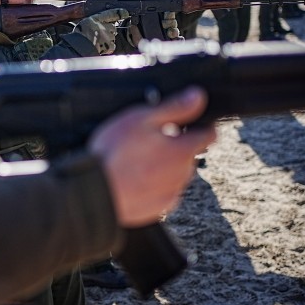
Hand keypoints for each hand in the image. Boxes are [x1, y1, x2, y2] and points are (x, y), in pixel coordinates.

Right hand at [74, 8, 129, 54]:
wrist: (78, 47)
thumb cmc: (78, 36)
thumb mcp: (83, 24)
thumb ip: (92, 22)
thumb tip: (96, 24)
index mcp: (96, 19)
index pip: (111, 13)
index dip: (119, 13)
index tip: (125, 13)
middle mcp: (103, 26)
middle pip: (113, 27)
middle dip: (109, 30)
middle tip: (100, 34)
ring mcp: (107, 36)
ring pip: (112, 37)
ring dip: (108, 39)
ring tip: (99, 42)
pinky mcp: (109, 45)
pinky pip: (112, 46)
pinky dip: (109, 48)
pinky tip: (102, 48)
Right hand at [88, 87, 215, 226]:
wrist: (94, 190)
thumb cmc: (115, 152)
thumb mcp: (142, 118)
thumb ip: (175, 107)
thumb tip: (198, 96)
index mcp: (183, 150)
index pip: (209, 135)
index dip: (202, 125)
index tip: (190, 123)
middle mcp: (183, 174)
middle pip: (190, 155)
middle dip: (177, 146)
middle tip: (151, 139)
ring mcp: (171, 193)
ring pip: (178, 174)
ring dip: (167, 166)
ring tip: (139, 159)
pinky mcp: (158, 208)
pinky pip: (165, 192)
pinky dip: (156, 185)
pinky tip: (136, 178)